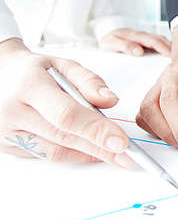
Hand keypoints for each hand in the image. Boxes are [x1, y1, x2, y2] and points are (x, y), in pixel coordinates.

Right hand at [0, 38, 133, 165]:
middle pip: (64, 137)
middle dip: (100, 148)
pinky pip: (46, 155)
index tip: (121, 141)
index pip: (66, 114)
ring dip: (88, 154)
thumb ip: (88, 81)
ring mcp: (7, 132)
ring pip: (55, 151)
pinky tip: (89, 151)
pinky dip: (71, 154)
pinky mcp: (7, 147)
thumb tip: (110, 101)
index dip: (96, 130)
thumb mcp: (62, 64)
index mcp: (29, 85)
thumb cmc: (32, 70)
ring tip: (112, 155)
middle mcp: (13, 111)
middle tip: (125, 155)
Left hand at [98, 28, 170, 56]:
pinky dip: (167, 47)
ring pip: (162, 40)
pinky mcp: (146, 41)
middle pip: (162, 40)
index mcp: (137, 36)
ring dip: (171, 47)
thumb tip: (139, 51)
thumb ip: (125, 46)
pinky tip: (171, 54)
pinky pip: (159, 42)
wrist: (105, 31)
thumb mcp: (112, 43)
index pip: (153, 41)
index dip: (163, 48)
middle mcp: (144, 36)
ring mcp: (146, 38)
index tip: (171, 55)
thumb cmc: (109, 38)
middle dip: (172, 47)